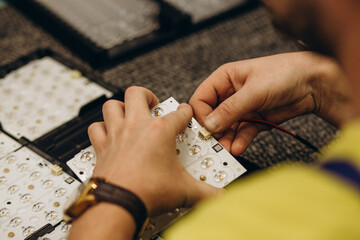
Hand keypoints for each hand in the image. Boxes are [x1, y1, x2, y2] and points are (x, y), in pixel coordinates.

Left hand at [88, 87, 220, 215]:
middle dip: (147, 94)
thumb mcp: (185, 190)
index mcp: (160, 131)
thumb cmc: (148, 191)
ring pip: (112, 106)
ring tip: (128, 111)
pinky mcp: (102, 147)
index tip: (185, 113)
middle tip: (153, 102)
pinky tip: (107, 132)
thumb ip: (207, 192)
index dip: (185, 112)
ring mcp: (117, 135)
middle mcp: (136, 127)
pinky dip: (101, 127)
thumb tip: (221, 196)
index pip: (179, 114)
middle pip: (137, 94)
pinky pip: (96, 128)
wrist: (119, 203)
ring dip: (120, 106)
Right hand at [190, 52, 350, 155]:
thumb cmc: (285, 73)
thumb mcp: (254, 90)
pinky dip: (239, 141)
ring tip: (226, 150)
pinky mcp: (254, 120)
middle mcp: (230, 94)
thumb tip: (210, 125)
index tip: (205, 128)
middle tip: (213, 144)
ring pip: (226, 128)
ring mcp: (242, 108)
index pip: (202, 98)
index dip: (201, 114)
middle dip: (213, 130)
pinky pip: (242, 133)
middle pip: (212, 116)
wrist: (314, 83)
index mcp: (224, 79)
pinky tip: (238, 147)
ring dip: (225, 139)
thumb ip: (230, 109)